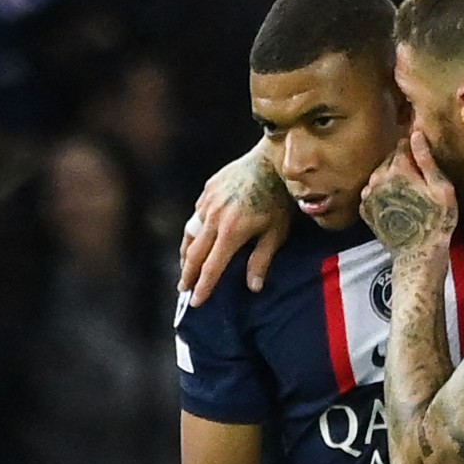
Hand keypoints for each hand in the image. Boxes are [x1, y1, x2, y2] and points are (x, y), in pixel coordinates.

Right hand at [178, 149, 289, 305]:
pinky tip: (197, 236)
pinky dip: (195, 229)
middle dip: (188, 274)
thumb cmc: (280, 199)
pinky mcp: (209, 188)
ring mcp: (208, 201)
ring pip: (191, 232)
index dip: (203, 287)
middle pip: (194, 253)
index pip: (212, 267)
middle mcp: (214, 217)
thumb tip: (253, 288)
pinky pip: (197, 214)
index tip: (196, 302)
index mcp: (231, 232)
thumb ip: (261, 260)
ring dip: (187, 253)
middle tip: (183, 289)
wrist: (274, 160)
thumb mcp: (276, 233)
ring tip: (186, 266)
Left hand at [360, 130, 457, 265]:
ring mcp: (368, 195)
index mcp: (397, 169)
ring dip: (391, 179)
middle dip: (402, 164)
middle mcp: (377, 178)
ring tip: (408, 193)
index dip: (414, 148)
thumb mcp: (441, 188)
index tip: (422, 156)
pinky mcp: (365, 209)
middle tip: (418, 179)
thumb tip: (415, 133)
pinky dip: (382, 193)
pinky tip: (396, 204)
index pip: (402, 144)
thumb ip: (426, 159)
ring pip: (380, 175)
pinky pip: (373, 192)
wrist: (418, 253)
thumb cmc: (436, 220)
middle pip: (389, 159)